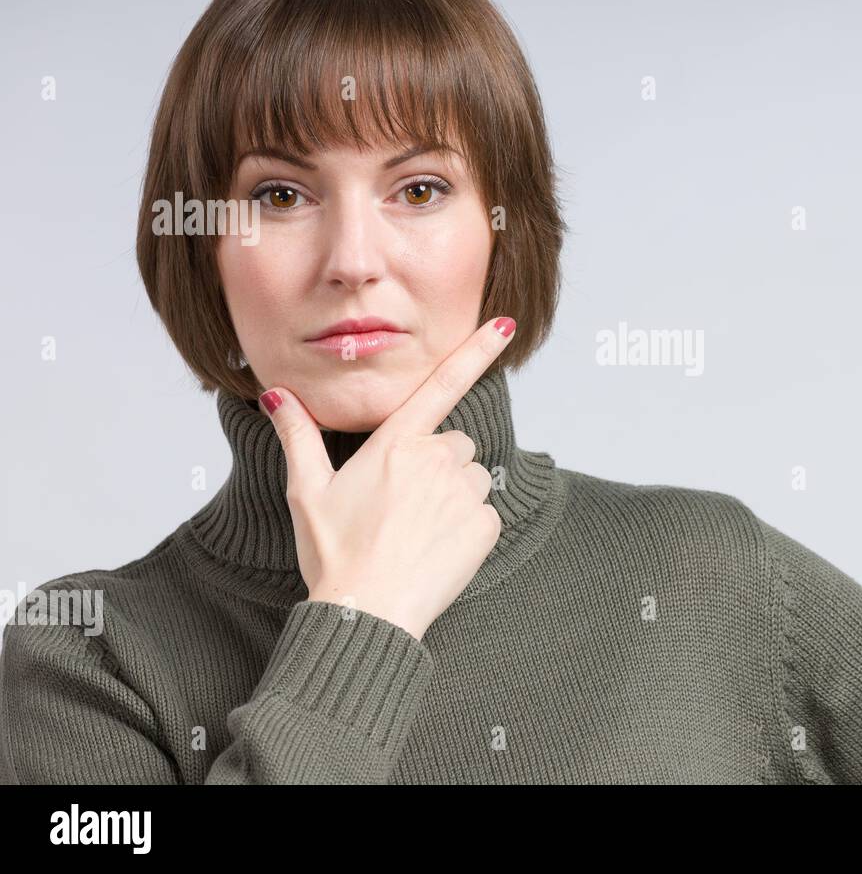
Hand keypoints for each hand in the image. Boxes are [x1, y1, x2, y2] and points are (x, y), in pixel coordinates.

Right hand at [258, 316, 516, 639]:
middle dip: (437, 467)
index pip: (442, 384)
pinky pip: (484, 515)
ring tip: (416, 532)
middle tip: (401, 508)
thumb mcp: (307, 491)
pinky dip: (467, 530)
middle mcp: (435, 459)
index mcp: (396, 444)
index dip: (477, 351)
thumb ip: (298, 436)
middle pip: (454, 445)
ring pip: (472, 479)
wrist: (366, 614)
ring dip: (453, 497)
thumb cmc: (335, 554)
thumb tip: (277, 395)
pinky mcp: (484, 526)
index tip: (506, 325)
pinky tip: (435, 550)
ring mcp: (463, 492)